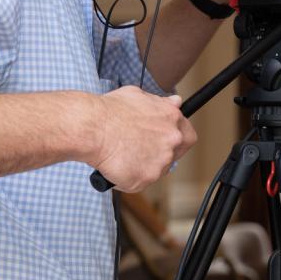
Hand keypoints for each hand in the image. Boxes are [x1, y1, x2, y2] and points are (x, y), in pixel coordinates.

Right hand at [74, 88, 195, 191]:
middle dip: (157, 155)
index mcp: (172, 119)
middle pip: (173, 155)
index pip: (188, 136)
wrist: (92, 127)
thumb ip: (161, 103)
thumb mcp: (140, 96)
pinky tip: (114, 165)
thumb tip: (175, 102)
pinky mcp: (146, 179)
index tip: (164, 142)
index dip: (176, 141)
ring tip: (121, 154)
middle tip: (138, 151)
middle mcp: (172, 140)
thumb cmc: (110, 110)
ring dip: (141, 166)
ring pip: (155, 170)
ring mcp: (161, 161)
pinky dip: (125, 178)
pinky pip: (137, 183)